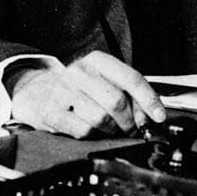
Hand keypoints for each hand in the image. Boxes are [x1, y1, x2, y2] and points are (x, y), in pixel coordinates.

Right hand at [9, 51, 165, 137]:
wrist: (37, 92)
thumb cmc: (80, 89)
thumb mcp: (104, 81)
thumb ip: (129, 94)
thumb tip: (149, 116)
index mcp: (97, 60)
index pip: (131, 77)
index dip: (149, 99)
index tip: (159, 116)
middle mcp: (79, 72)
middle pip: (116, 101)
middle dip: (129, 120)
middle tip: (131, 128)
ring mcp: (63, 91)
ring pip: (101, 118)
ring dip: (111, 130)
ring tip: (110, 128)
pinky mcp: (52, 112)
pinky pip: (83, 131)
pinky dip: (93, 135)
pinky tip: (91, 129)